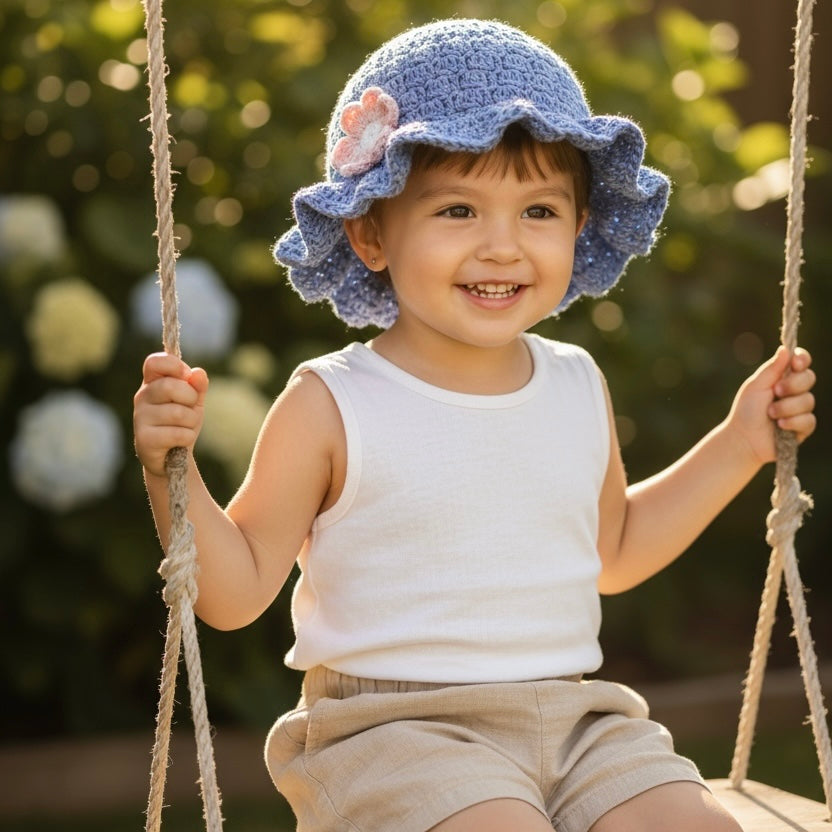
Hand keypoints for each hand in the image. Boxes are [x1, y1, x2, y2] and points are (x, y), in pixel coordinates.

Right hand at [133, 352, 208, 476]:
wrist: (171, 457)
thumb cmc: (182, 423)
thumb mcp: (194, 402)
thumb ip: (198, 386)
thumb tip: (198, 373)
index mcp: (152, 382)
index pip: (154, 361)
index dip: (174, 365)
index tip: (186, 376)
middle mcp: (142, 397)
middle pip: (169, 386)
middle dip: (190, 398)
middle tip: (191, 408)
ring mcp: (140, 418)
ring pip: (178, 413)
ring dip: (191, 421)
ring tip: (185, 427)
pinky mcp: (144, 439)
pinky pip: (178, 434)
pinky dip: (187, 437)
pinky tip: (180, 441)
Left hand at [728, 346, 815, 464]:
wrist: (743, 438)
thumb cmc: (746, 411)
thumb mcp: (756, 386)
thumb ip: (771, 369)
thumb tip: (785, 349)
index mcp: (782, 378)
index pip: (801, 362)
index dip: (802, 360)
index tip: (795, 363)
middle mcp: (794, 391)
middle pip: (809, 378)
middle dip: (792, 385)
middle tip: (775, 392)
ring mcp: (801, 409)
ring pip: (809, 400)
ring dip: (786, 407)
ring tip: (770, 414)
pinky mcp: (803, 427)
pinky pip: (809, 420)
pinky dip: (792, 422)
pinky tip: (780, 425)